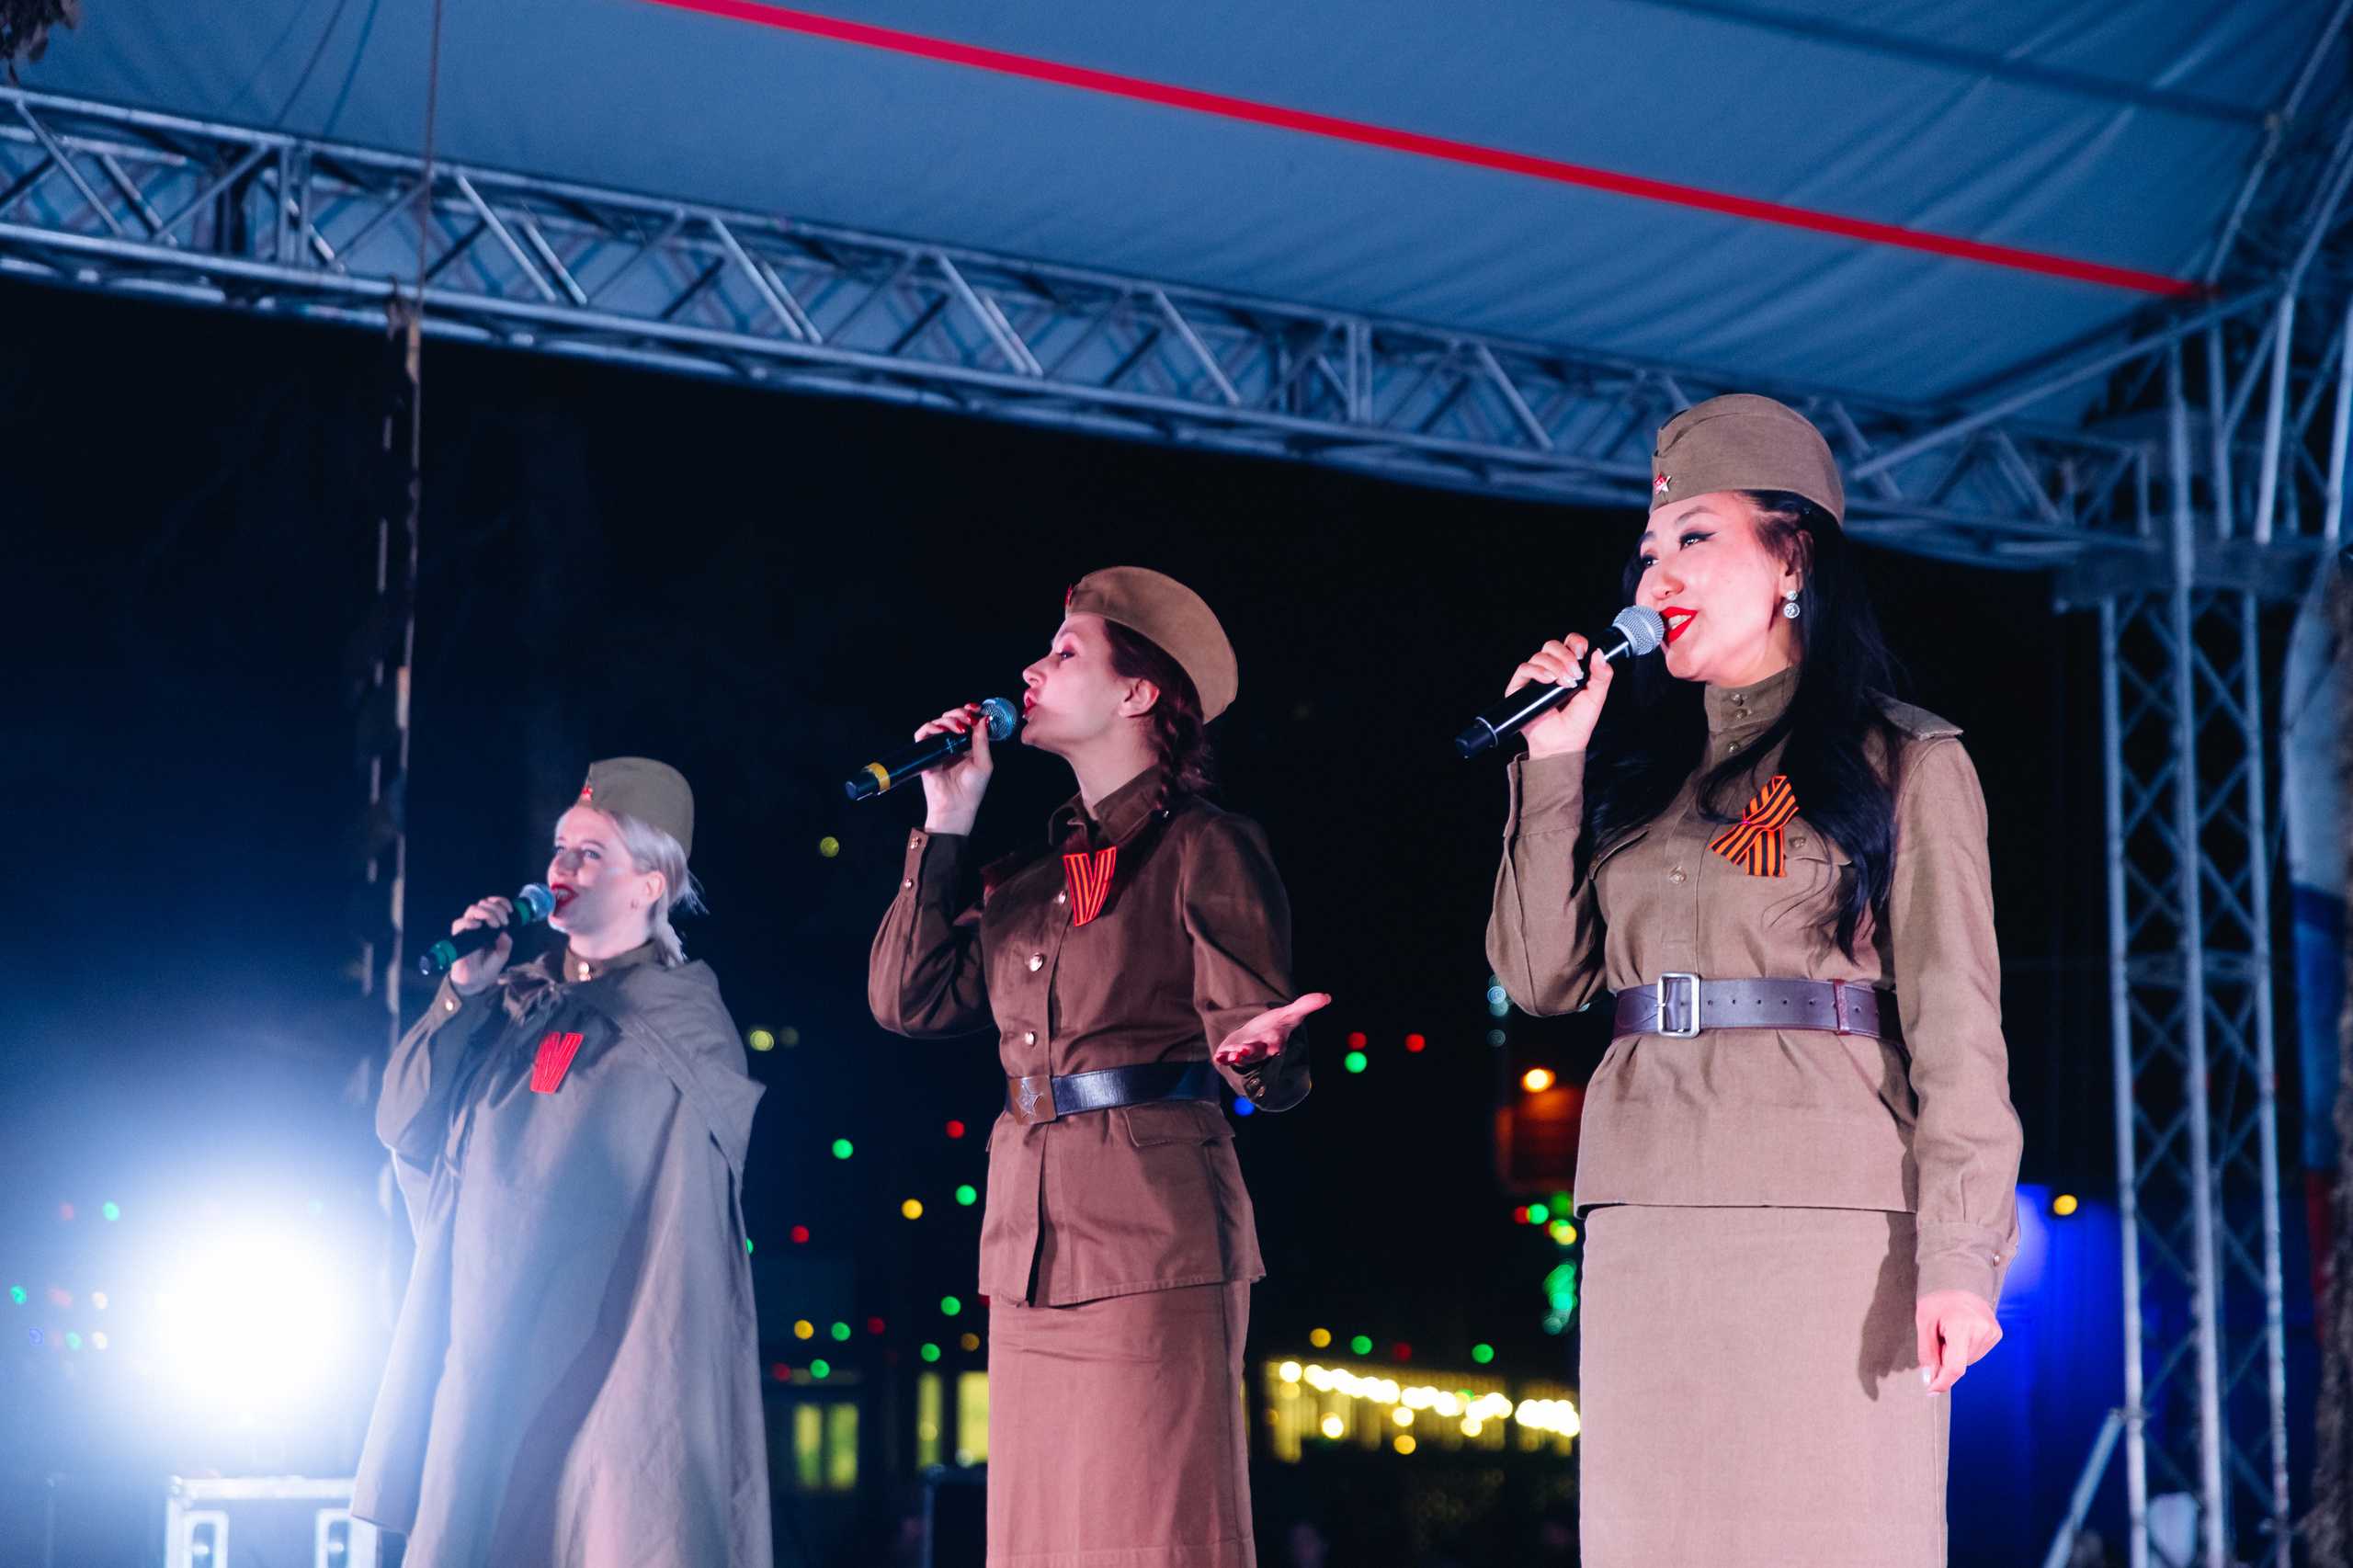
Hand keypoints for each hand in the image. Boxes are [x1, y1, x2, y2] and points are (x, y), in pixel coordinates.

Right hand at [448, 895, 514, 995]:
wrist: (476, 982)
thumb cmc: (488, 966)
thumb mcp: (503, 954)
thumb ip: (506, 942)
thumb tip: (504, 932)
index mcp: (489, 924)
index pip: (492, 904)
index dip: (501, 902)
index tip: (510, 910)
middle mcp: (478, 924)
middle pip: (483, 904)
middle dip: (496, 909)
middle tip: (503, 922)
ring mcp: (467, 929)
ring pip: (472, 909)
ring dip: (486, 913)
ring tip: (494, 925)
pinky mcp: (458, 938)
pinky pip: (459, 924)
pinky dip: (468, 921)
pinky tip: (478, 926)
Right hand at [917, 704, 995, 835]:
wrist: (956, 807)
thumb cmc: (972, 790)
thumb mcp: (984, 764)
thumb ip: (982, 741)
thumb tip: (983, 719)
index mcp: (968, 745)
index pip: (966, 722)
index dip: (970, 712)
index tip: (976, 708)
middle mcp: (952, 744)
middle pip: (951, 718)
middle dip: (960, 713)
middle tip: (968, 719)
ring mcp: (938, 748)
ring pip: (937, 722)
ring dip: (948, 720)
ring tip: (958, 729)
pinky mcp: (926, 754)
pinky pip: (922, 735)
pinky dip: (929, 728)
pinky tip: (940, 731)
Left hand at [1213, 993, 1332, 1065]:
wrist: (1256, 1035)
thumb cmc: (1274, 1025)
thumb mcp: (1289, 1014)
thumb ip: (1306, 1005)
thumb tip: (1327, 996)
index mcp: (1275, 1041)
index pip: (1277, 1044)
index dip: (1277, 1046)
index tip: (1277, 1047)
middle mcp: (1260, 1049)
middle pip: (1257, 1053)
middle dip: (1252, 1052)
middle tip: (1246, 1050)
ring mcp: (1246, 1053)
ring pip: (1242, 1058)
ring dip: (1237, 1056)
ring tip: (1233, 1054)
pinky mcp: (1232, 1053)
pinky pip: (1227, 1058)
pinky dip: (1223, 1058)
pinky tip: (1218, 1058)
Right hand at [1508, 634, 1614, 758]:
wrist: (1563, 743)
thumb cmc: (1578, 722)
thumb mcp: (1596, 696)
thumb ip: (1602, 674)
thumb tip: (1598, 653)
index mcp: (1568, 668)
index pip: (1569, 644)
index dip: (1575, 642)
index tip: (1583, 650)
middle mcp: (1550, 670)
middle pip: (1552, 646)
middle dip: (1565, 655)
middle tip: (1575, 673)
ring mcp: (1534, 679)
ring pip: (1539, 656)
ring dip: (1554, 665)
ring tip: (1563, 683)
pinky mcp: (1519, 689)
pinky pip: (1524, 669)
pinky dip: (1536, 670)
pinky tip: (1547, 680)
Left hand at [1915, 1289, 2001, 1393]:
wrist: (1960, 1279)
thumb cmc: (1939, 1299)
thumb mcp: (1924, 1322)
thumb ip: (1927, 1353)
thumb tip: (1930, 1379)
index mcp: (1962, 1327)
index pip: (1955, 1367)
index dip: (1942, 1382)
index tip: (1930, 1390)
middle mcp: (1982, 1331)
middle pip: (1959, 1363)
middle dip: (1945, 1358)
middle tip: (1939, 1336)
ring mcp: (1992, 1333)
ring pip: (1967, 1360)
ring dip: (1955, 1353)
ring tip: (1951, 1330)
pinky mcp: (1996, 1335)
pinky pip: (1975, 1353)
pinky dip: (1965, 1348)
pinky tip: (1962, 1332)